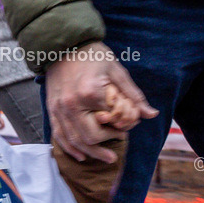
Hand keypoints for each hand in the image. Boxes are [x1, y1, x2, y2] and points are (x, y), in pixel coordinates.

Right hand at [45, 42, 156, 162]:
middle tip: (116, 147)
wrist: (63, 44)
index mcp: (91, 93)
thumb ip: (133, 95)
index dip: (121, 129)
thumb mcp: (117, 71)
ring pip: (74, 141)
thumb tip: (151, 114)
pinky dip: (70, 149)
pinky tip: (81, 156)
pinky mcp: (52, 110)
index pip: (110, 122)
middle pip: (90, 137)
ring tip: (105, 158)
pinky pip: (59, 136)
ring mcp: (59, 109)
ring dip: (90, 153)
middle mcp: (72, 104)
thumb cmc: (93, 54)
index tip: (127, 128)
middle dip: (105, 145)